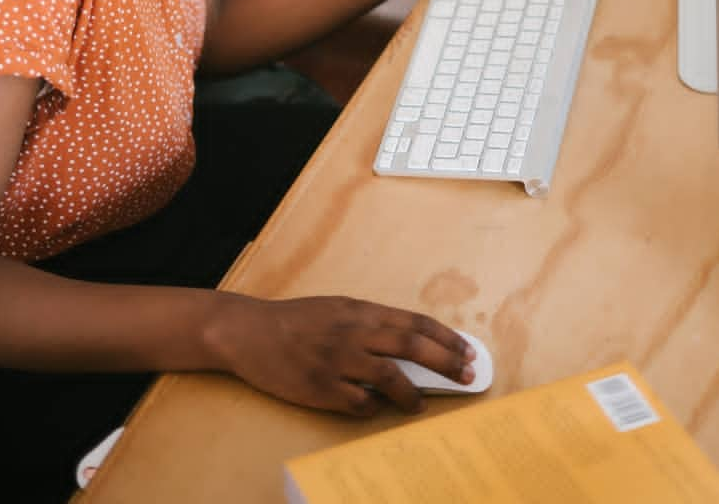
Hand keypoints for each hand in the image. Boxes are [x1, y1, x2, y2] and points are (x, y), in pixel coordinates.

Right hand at [206, 294, 473, 415]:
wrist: (251, 331)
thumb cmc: (299, 320)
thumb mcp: (340, 309)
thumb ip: (373, 324)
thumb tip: (412, 342)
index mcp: (362, 311)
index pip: (415, 323)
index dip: (446, 338)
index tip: (467, 351)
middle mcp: (354, 333)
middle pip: (412, 346)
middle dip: (445, 362)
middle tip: (466, 375)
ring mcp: (338, 361)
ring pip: (390, 377)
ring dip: (412, 393)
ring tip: (421, 403)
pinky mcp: (319, 387)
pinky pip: (358, 403)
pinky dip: (372, 407)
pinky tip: (376, 408)